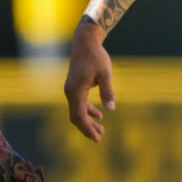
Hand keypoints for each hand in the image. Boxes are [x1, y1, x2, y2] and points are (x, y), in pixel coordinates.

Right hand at [64, 16, 115, 141]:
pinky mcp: (76, 86)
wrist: (86, 43)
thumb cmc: (96, 57)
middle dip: (87, 128)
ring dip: (88, 120)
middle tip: (99, 138)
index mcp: (75, 91)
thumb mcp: (105, 73)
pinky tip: (99, 115)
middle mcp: (70, 92)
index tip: (97, 138)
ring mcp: (72, 89)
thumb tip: (111, 109)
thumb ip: (107, 91)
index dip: (87, 128)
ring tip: (101, 130)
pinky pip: (80, 103)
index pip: (79, 116)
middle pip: (76, 116)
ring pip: (78, 110)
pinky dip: (88, 110)